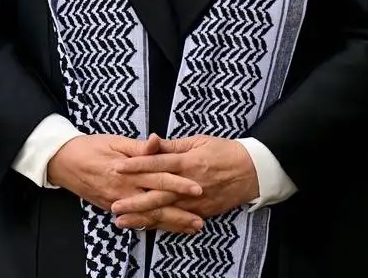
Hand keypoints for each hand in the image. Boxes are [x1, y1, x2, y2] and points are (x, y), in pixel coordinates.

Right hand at [47, 133, 204, 234]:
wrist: (62, 161)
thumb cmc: (89, 147)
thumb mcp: (114, 141)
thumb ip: (139, 147)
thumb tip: (158, 142)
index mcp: (127, 170)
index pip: (159, 178)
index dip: (179, 184)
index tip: (198, 188)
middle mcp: (124, 190)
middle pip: (157, 204)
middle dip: (180, 213)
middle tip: (201, 219)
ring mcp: (117, 202)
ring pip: (148, 216)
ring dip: (170, 223)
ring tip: (191, 227)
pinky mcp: (111, 208)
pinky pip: (135, 219)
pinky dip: (152, 224)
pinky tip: (166, 227)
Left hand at [109, 136, 258, 224]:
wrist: (254, 171)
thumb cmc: (224, 151)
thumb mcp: (198, 141)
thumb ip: (172, 145)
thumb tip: (149, 141)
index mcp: (188, 162)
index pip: (157, 164)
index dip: (136, 166)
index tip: (117, 168)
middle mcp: (190, 184)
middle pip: (158, 194)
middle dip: (135, 201)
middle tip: (114, 205)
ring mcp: (196, 201)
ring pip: (166, 211)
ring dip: (143, 217)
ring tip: (123, 221)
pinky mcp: (202, 211)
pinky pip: (179, 220)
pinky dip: (162, 225)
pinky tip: (146, 227)